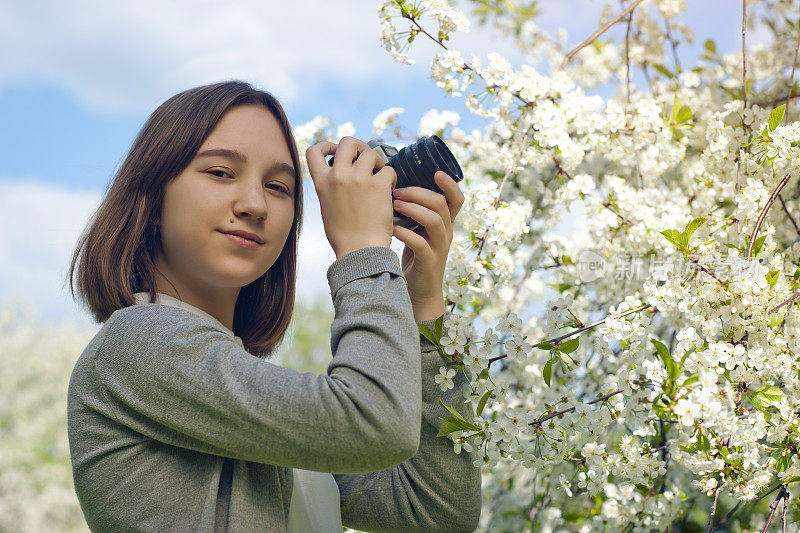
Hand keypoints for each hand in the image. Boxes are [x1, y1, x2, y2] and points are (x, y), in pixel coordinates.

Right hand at [306, 137, 397, 257]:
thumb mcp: (327, 207)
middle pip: (348, 141)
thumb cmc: (344, 236)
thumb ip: (331, 188)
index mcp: (322, 182)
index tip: (336, 152)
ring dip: (378, 163)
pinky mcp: (378, 185)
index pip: (314, 150)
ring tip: (380, 179)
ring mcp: (358, 179)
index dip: (327, 145)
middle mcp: (338, 176)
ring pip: (371, 153)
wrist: (359, 251)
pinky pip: (388, 170)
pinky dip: (391, 179)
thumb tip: (342, 175)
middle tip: (366, 161)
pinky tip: (389, 191)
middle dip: (360, 147)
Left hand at [391, 171, 464, 321]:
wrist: (419, 291)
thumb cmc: (415, 256)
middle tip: (398, 191)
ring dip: (413, 209)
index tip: (435, 172)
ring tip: (395, 205)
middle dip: (419, 193)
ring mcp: (439, 248)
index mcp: (445, 223)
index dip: (450, 184)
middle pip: (441, 204)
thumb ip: (415, 212)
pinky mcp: (429, 262)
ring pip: (434, 221)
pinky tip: (392, 229)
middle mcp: (446, 233)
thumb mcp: (419, 230)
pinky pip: (420, 243)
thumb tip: (396, 186)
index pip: (457, 199)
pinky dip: (405, 233)